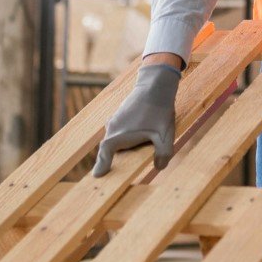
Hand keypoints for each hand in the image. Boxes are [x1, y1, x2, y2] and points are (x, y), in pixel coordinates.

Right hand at [92, 57, 181, 175]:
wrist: (156, 84)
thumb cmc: (158, 110)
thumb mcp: (164, 135)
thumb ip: (163, 154)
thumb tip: (159, 167)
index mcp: (117, 136)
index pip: (105, 154)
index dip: (101, 166)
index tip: (97, 177)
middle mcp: (112, 128)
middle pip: (109, 149)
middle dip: (111, 160)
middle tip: (111, 174)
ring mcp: (115, 120)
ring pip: (115, 139)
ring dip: (120, 149)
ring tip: (128, 159)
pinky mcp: (121, 114)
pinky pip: (120, 131)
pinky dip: (124, 139)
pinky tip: (138, 140)